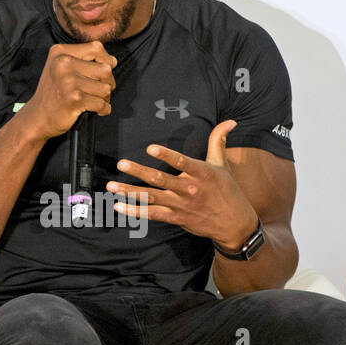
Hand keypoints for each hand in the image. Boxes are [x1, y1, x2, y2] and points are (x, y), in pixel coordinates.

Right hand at [15, 42, 116, 140]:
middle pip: (105, 69)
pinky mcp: (74, 99)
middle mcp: (64, 63)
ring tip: (94, 101)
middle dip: (108, 82)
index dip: (106, 60)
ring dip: (105, 98)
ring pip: (106, 88)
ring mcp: (69, 81)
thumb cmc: (54, 92)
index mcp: (61, 52)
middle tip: (97, 91)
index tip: (102, 72)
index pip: (97, 48)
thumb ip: (85, 60)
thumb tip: (113, 61)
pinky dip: (103, 110)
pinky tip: (95, 111)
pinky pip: (102, 104)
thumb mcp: (61, 67)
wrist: (37, 117)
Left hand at [106, 120, 258, 249]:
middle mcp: (189, 189)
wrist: (234, 223)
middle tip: (121, 163)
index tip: (150, 148)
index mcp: (201, 173)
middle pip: (160, 180)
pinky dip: (135, 211)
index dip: (166, 155)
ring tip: (111, 186)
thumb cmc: (227, 190)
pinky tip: (119, 206)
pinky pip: (152, 215)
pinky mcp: (176, 218)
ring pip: (151, 197)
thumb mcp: (222, 164)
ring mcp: (181, 205)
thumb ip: (218, 141)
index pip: (182, 162)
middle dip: (139, 171)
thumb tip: (230, 121)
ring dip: (130, 192)